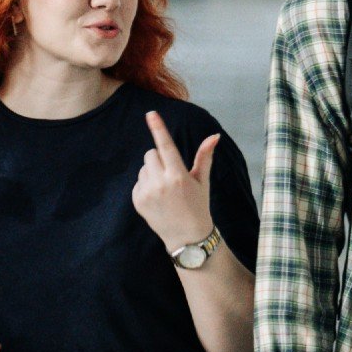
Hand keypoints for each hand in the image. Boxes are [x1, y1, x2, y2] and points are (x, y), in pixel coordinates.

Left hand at [131, 111, 219, 250]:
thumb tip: (214, 136)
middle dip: (159, 159)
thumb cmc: (198, 206)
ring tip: (165, 189)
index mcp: (178, 176)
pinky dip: (146, 185)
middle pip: (151, 154)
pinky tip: (157, 198)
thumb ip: (204, 156)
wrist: (187, 237)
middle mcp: (161, 183)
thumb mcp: (202, 181)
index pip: (166, 146)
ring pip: (144, 167)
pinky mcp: (138, 201)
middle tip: (171, 174)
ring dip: (152, 172)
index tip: (151, 114)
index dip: (158, 128)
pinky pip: (138, 181)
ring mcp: (147, 193)